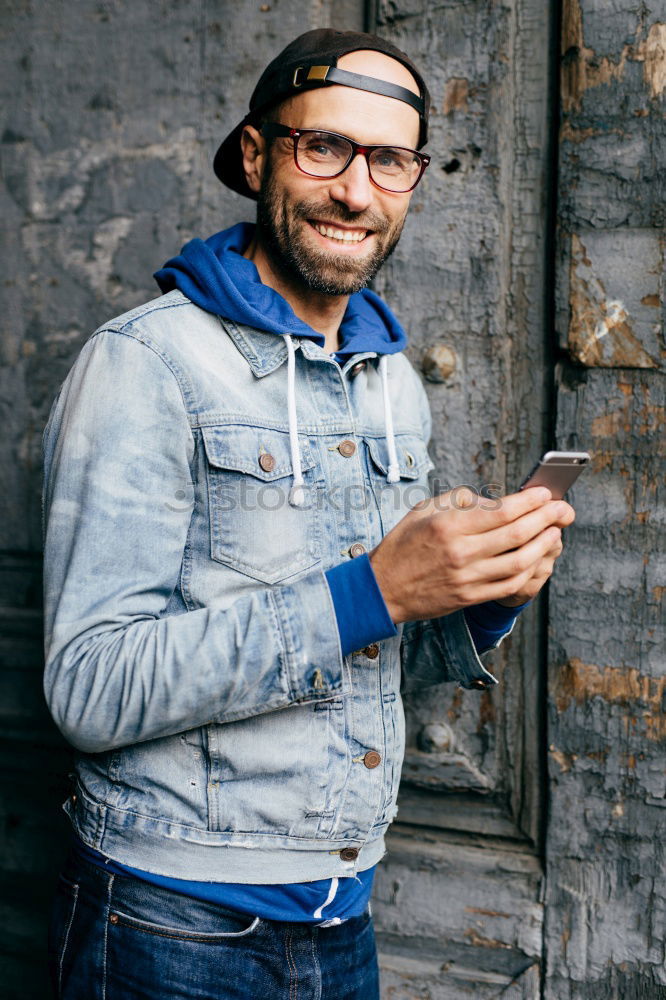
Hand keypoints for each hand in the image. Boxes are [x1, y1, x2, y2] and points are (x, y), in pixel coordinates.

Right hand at [368, 486, 574, 623]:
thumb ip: (462, 500)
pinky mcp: (469, 597)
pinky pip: (510, 586)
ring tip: (555, 533)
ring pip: (520, 562)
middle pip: (517, 535)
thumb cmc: (404, 544)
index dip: (531, 502)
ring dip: (544, 546)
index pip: (501, 511)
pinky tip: (538, 559)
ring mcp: (466, 578)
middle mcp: (460, 552)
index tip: (547, 494)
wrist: (383, 588)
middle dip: (547, 519)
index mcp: (448, 525)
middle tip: (564, 510)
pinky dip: (530, 572)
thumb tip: (498, 502)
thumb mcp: (424, 509)